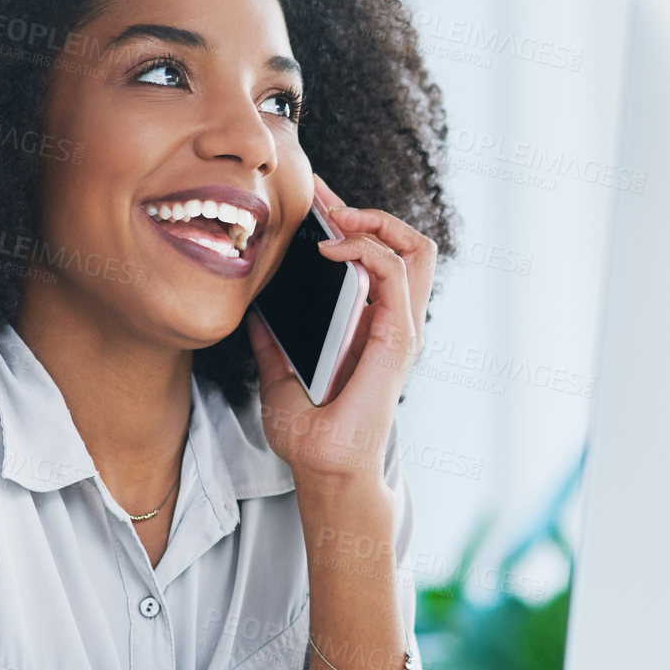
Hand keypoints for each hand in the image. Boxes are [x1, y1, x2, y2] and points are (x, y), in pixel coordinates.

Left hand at [244, 172, 436, 484]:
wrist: (323, 472)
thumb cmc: (310, 435)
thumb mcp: (279, 377)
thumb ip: (273, 344)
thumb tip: (254, 313)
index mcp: (371, 328)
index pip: (379, 258)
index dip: (351, 222)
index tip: (313, 202)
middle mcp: (393, 324)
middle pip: (406, 244)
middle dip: (367, 210)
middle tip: (324, 196)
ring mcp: (400, 331)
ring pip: (414, 249)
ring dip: (375, 221)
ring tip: (335, 216)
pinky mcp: (397, 341)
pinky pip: (395, 276)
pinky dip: (368, 250)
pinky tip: (333, 246)